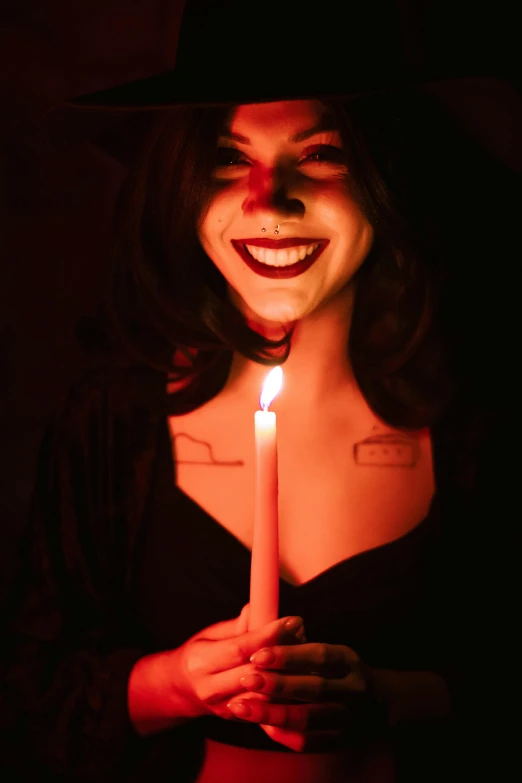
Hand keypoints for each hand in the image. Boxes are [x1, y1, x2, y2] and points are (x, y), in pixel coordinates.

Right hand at [170, 604, 306, 722]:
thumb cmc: (201, 653)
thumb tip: (259, 607)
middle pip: (254, 673)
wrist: (183, 689)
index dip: (268, 635)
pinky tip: (297, 673)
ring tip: (303, 651)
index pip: (240, 649)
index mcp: (200, 662)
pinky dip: (283, 690)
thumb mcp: (212, 634)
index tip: (291, 620)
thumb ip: (238, 625)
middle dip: (282, 653)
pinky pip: (266, 707)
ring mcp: (223, 708)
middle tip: (302, 634)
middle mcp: (209, 689)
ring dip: (287, 673)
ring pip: (264, 693)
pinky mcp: (237, 719)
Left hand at [227, 639, 385, 751]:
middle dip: (276, 685)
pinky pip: (311, 743)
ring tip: (242, 706)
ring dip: (272, 714)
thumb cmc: (343, 671)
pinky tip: (264, 728)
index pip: (318, 656)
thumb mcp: (333, 652)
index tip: (258, 654)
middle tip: (245, 679)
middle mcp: (353, 689)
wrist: (384, 704)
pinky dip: (286, 736)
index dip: (288, 655)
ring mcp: (350, 718)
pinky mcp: (344, 742)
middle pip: (312, 688)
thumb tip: (263, 631)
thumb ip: (302, 645)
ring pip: (308, 719)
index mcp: (348, 661)